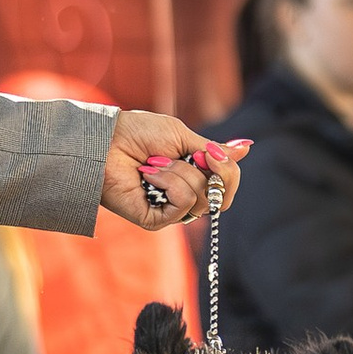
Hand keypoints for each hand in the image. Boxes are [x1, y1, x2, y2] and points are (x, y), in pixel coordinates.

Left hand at [100, 117, 247, 231]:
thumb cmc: (138, 134)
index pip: (226, 188)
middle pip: (221, 199)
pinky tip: (148, 175)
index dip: (228, 171)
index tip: (211, 152)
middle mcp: (184, 197)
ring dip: (181, 172)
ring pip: (202, 198)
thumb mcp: (184, 136)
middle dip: (213, 173)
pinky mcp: (155, 220)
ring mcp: (169, 211)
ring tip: (154, 162)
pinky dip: (169, 183)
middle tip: (194, 155)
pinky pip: (183, 205)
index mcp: (193, 177)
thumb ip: (214, 150)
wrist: (106, 139)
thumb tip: (246, 148)